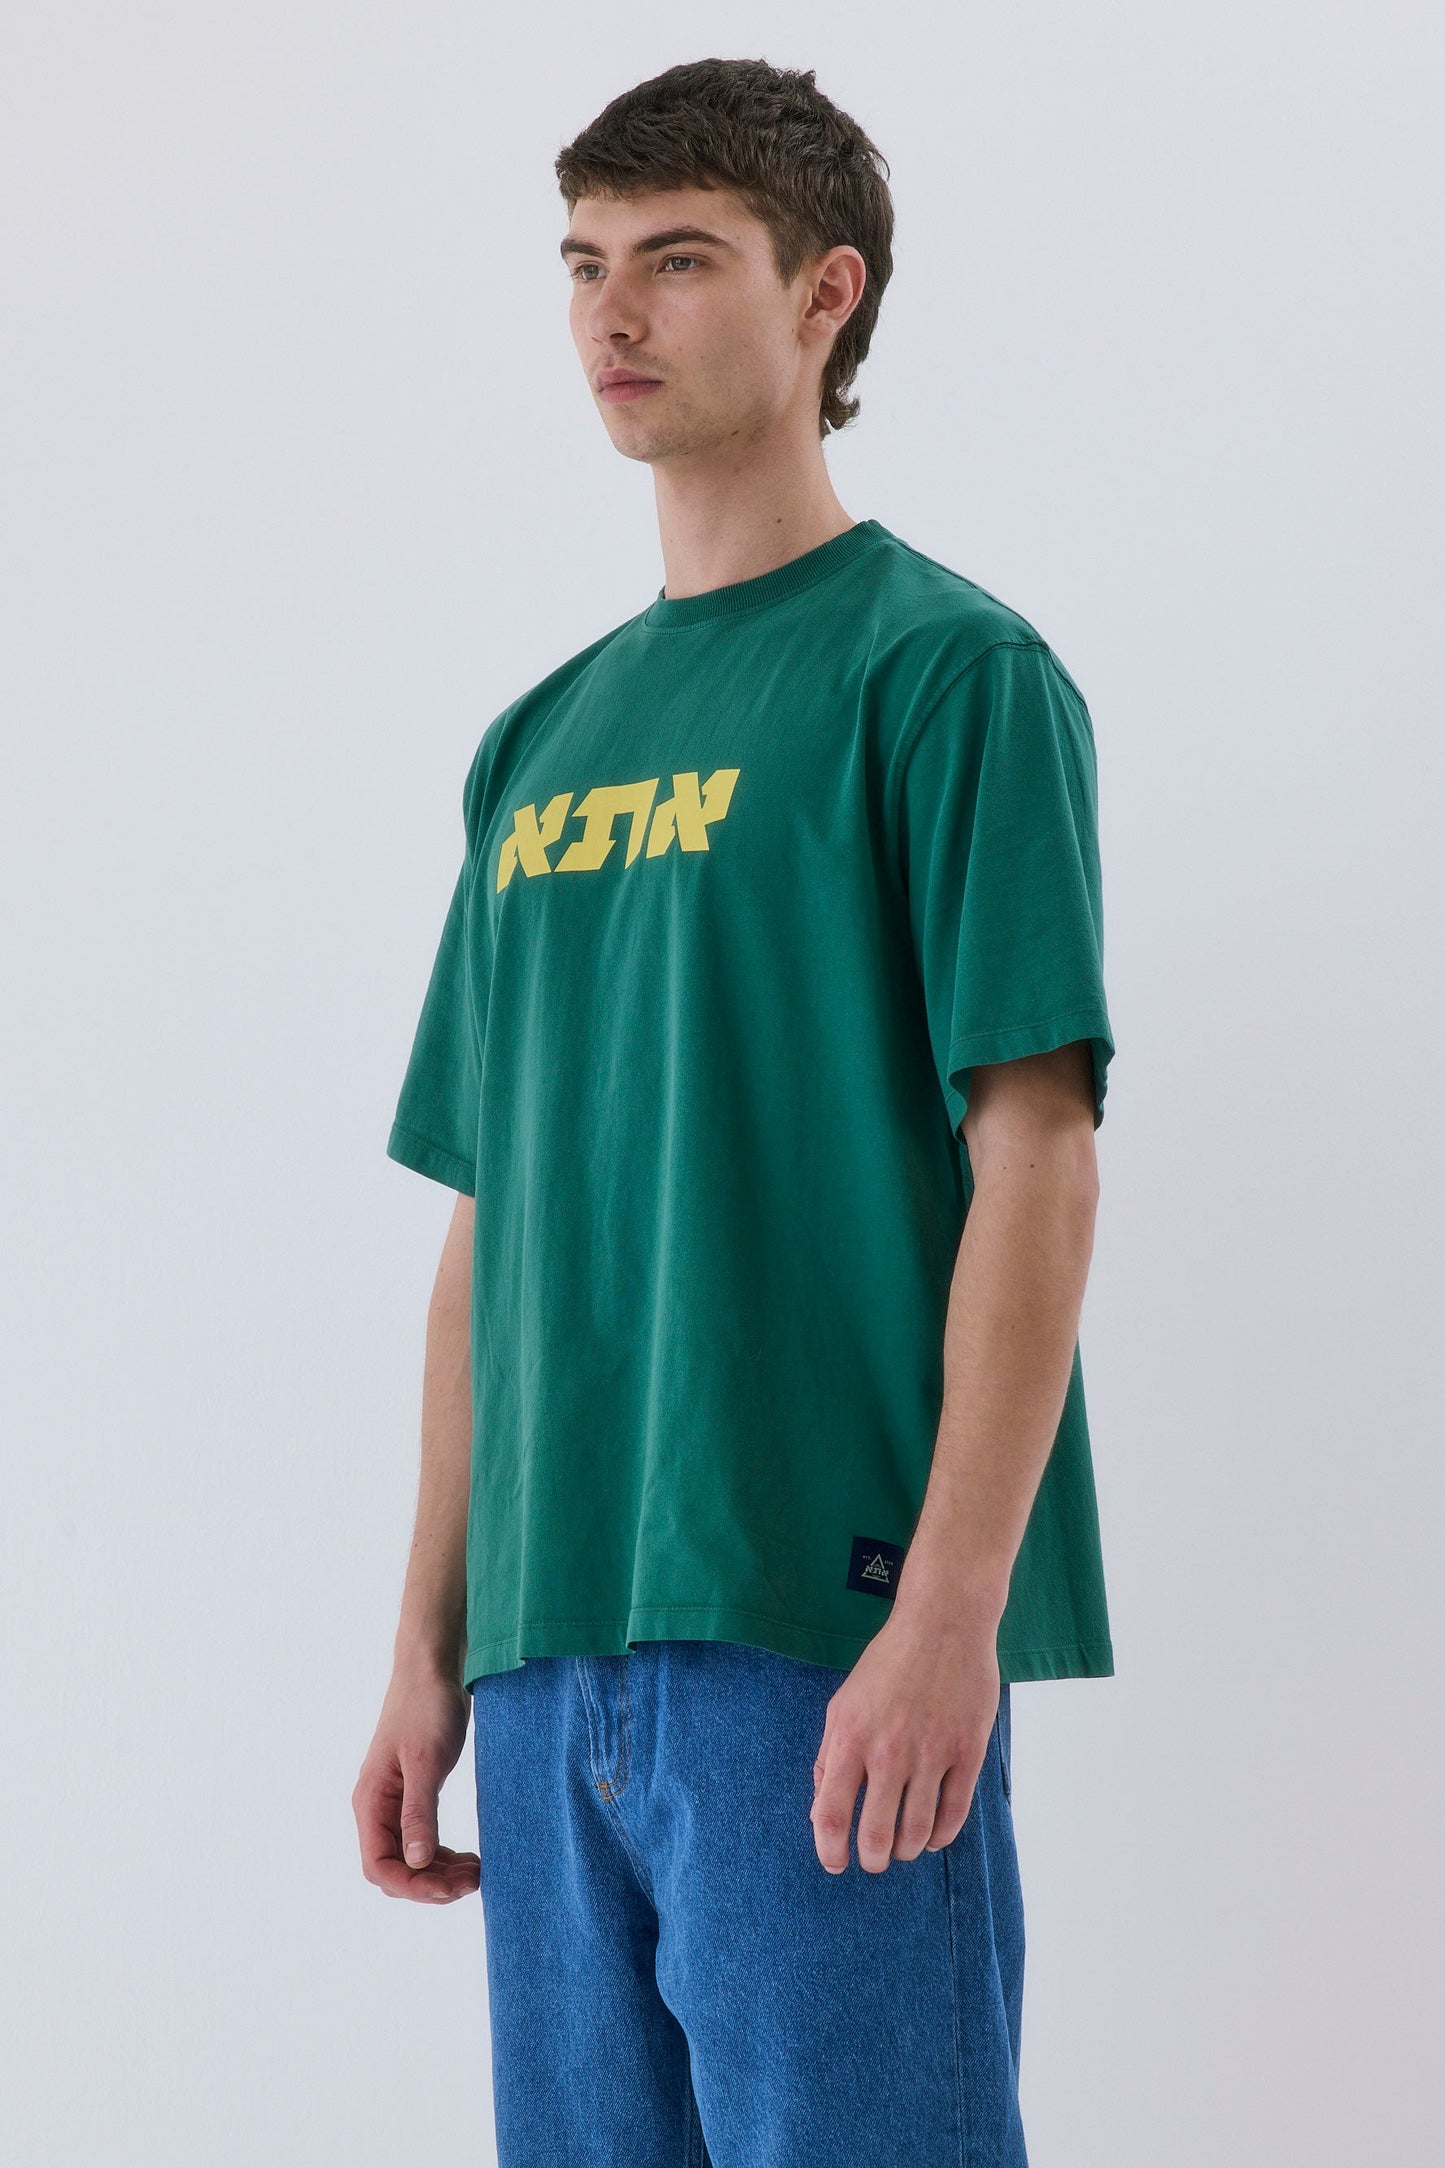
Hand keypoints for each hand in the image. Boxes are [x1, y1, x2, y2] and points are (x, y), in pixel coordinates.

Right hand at [352, 1665, 480, 1902]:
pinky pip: (422, 1840)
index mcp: (371, 1802)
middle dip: (430, 1884)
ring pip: (410, 1858)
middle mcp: (377, 1808)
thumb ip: (419, 1813)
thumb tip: (416, 1862)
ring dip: (439, 1873)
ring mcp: (394, 1803)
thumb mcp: (426, 1762)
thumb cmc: (427, 1709)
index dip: (412, 1885)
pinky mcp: (414, 1795)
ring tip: (477, 1874)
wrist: (433, 1670)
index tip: (450, 1890)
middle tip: (473, 1882)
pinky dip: (443, 1856)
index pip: (379, 1866)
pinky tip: (468, 1858)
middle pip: (394, 1868)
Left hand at [809, 1609, 1000, 1873]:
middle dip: (873, 1859)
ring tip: (902, 1847)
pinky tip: (933, 1836)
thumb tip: (822, 1809)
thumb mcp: (843, 1703)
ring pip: (917, 1832)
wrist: (943, 1624)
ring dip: (906, 1849)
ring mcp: (930, 1753)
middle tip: (874, 1859)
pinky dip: (941, 1836)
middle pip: (876, 1834)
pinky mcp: (967, 1752)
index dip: (829, 1849)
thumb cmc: (888, 1664)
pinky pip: (954, 1814)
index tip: (835, 1862)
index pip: (831, 1813)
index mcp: (850, 1738)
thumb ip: (829, 1756)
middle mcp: (888, 1751)